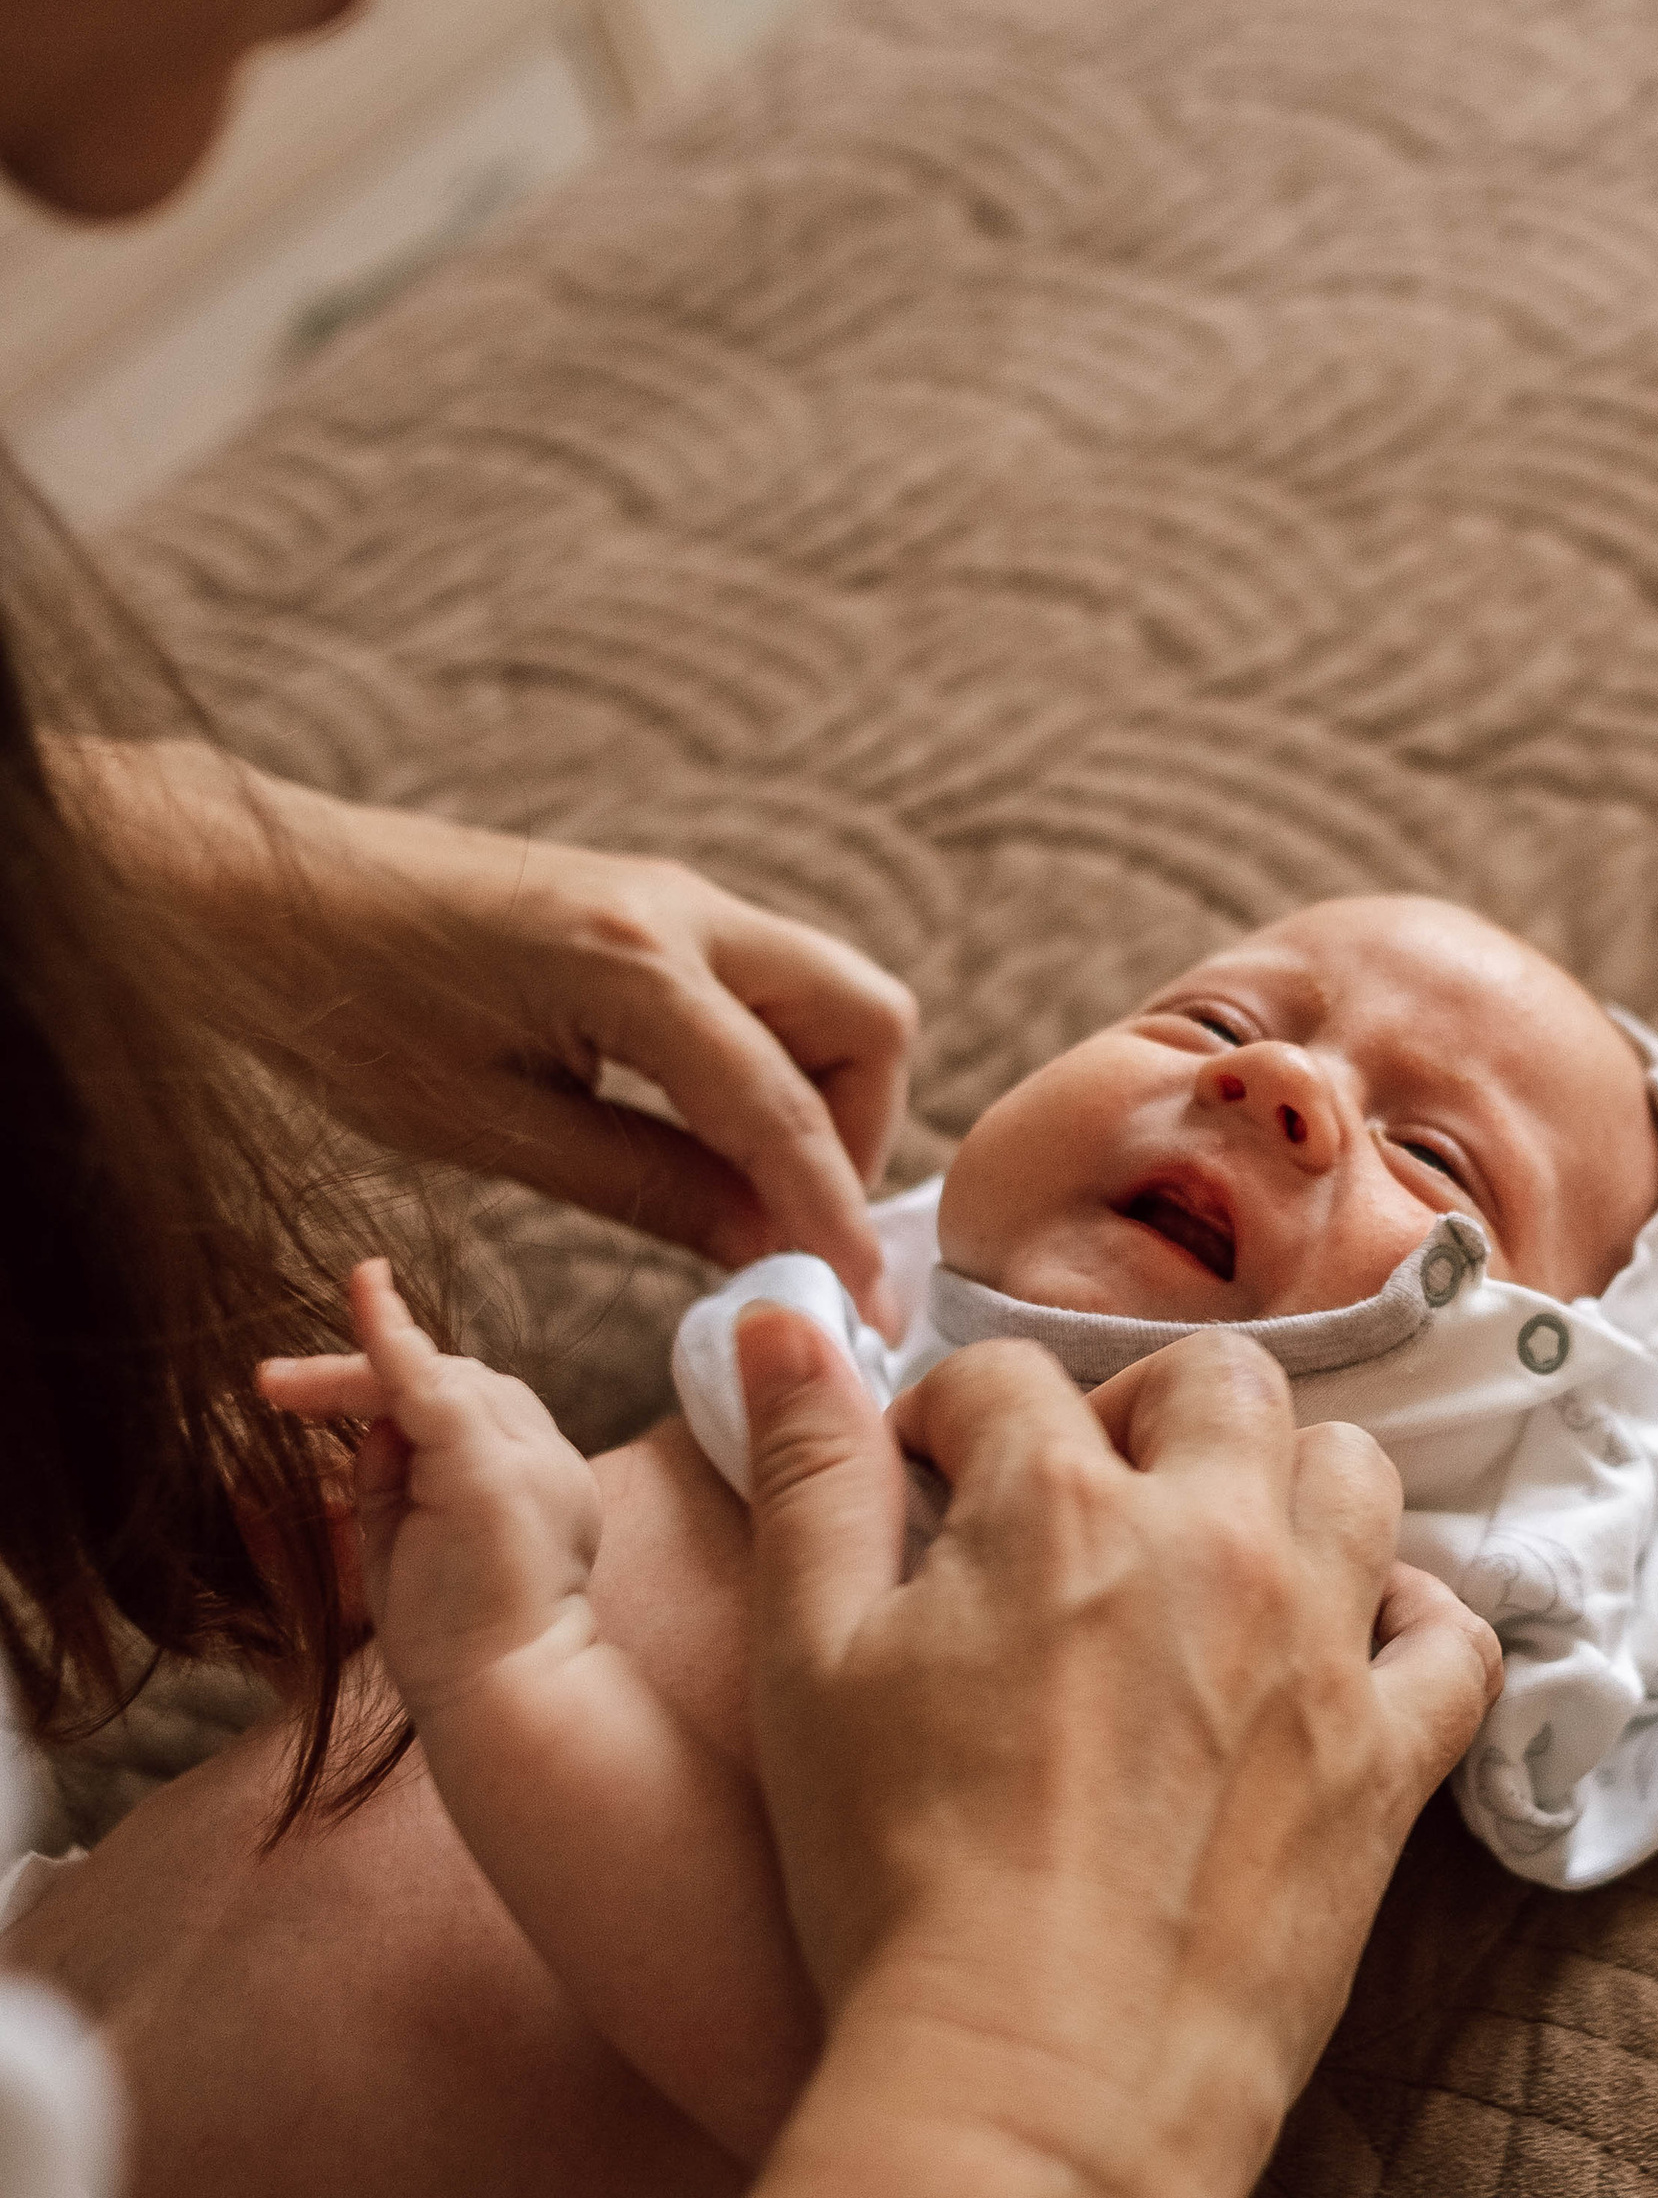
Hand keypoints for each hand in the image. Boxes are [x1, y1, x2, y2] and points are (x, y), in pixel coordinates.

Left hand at [58, 737, 916, 1323]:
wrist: (250, 891)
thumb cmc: (343, 1010)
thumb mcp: (488, 1129)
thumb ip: (646, 1186)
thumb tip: (761, 1249)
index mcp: (636, 967)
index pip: (787, 1111)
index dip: (836, 1219)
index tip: (864, 1307)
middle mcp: (679, 910)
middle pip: (867, 1016)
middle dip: (861, 1130)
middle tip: (796, 1223)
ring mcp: (670, 896)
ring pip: (825, 996)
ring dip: (819, 1095)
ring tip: (741, 1189)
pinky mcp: (645, 907)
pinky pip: (761, 986)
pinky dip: (768, 1062)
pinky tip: (698, 1134)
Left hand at [260, 1259, 602, 1714]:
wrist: (504, 1700)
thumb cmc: (458, 1645)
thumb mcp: (408, 1543)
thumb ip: (393, 1479)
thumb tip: (367, 1425)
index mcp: (530, 1477)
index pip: (464, 1403)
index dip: (390, 1377)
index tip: (308, 1379)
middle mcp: (544, 1457)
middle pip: (456, 1379)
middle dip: (360, 1372)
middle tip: (267, 1384)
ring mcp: (530, 1460)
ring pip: (448, 1380)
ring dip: (358, 1375)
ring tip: (276, 1387)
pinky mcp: (498, 1473)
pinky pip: (442, 1390)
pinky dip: (396, 1341)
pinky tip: (365, 1291)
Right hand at [736, 1315, 1501, 2197]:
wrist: (1039, 2081)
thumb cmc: (896, 1881)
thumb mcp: (806, 1664)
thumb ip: (808, 1477)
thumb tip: (791, 1318)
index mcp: (1055, 1504)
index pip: (1005, 1377)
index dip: (950, 1416)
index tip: (926, 1482)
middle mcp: (1210, 1543)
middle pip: (1217, 1382)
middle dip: (1143, 1406)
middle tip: (1084, 1495)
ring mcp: (1318, 1648)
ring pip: (1354, 1475)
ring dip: (1288, 1484)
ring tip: (1218, 1554)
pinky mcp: (1387, 1763)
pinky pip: (1453, 1639)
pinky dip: (1411, 1621)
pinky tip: (1349, 1651)